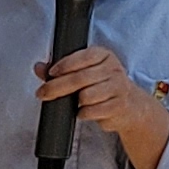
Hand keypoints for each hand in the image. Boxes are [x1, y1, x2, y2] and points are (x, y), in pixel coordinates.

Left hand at [37, 46, 168, 168]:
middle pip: (79, 78)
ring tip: (75, 102)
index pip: (83, 57)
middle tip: (43, 93)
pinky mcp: (118, 105)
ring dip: (75, 102)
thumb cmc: (102, 85)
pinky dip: (83, 113)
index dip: (64, 65)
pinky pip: (92, 111)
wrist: (129, 105)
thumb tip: (39, 67)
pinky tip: (83, 111)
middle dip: (56, 87)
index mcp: (104, 55)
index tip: (51, 73)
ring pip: (86, 95)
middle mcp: (113, 69)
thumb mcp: (84, 71)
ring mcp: (118, 87)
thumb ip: (61, 69)